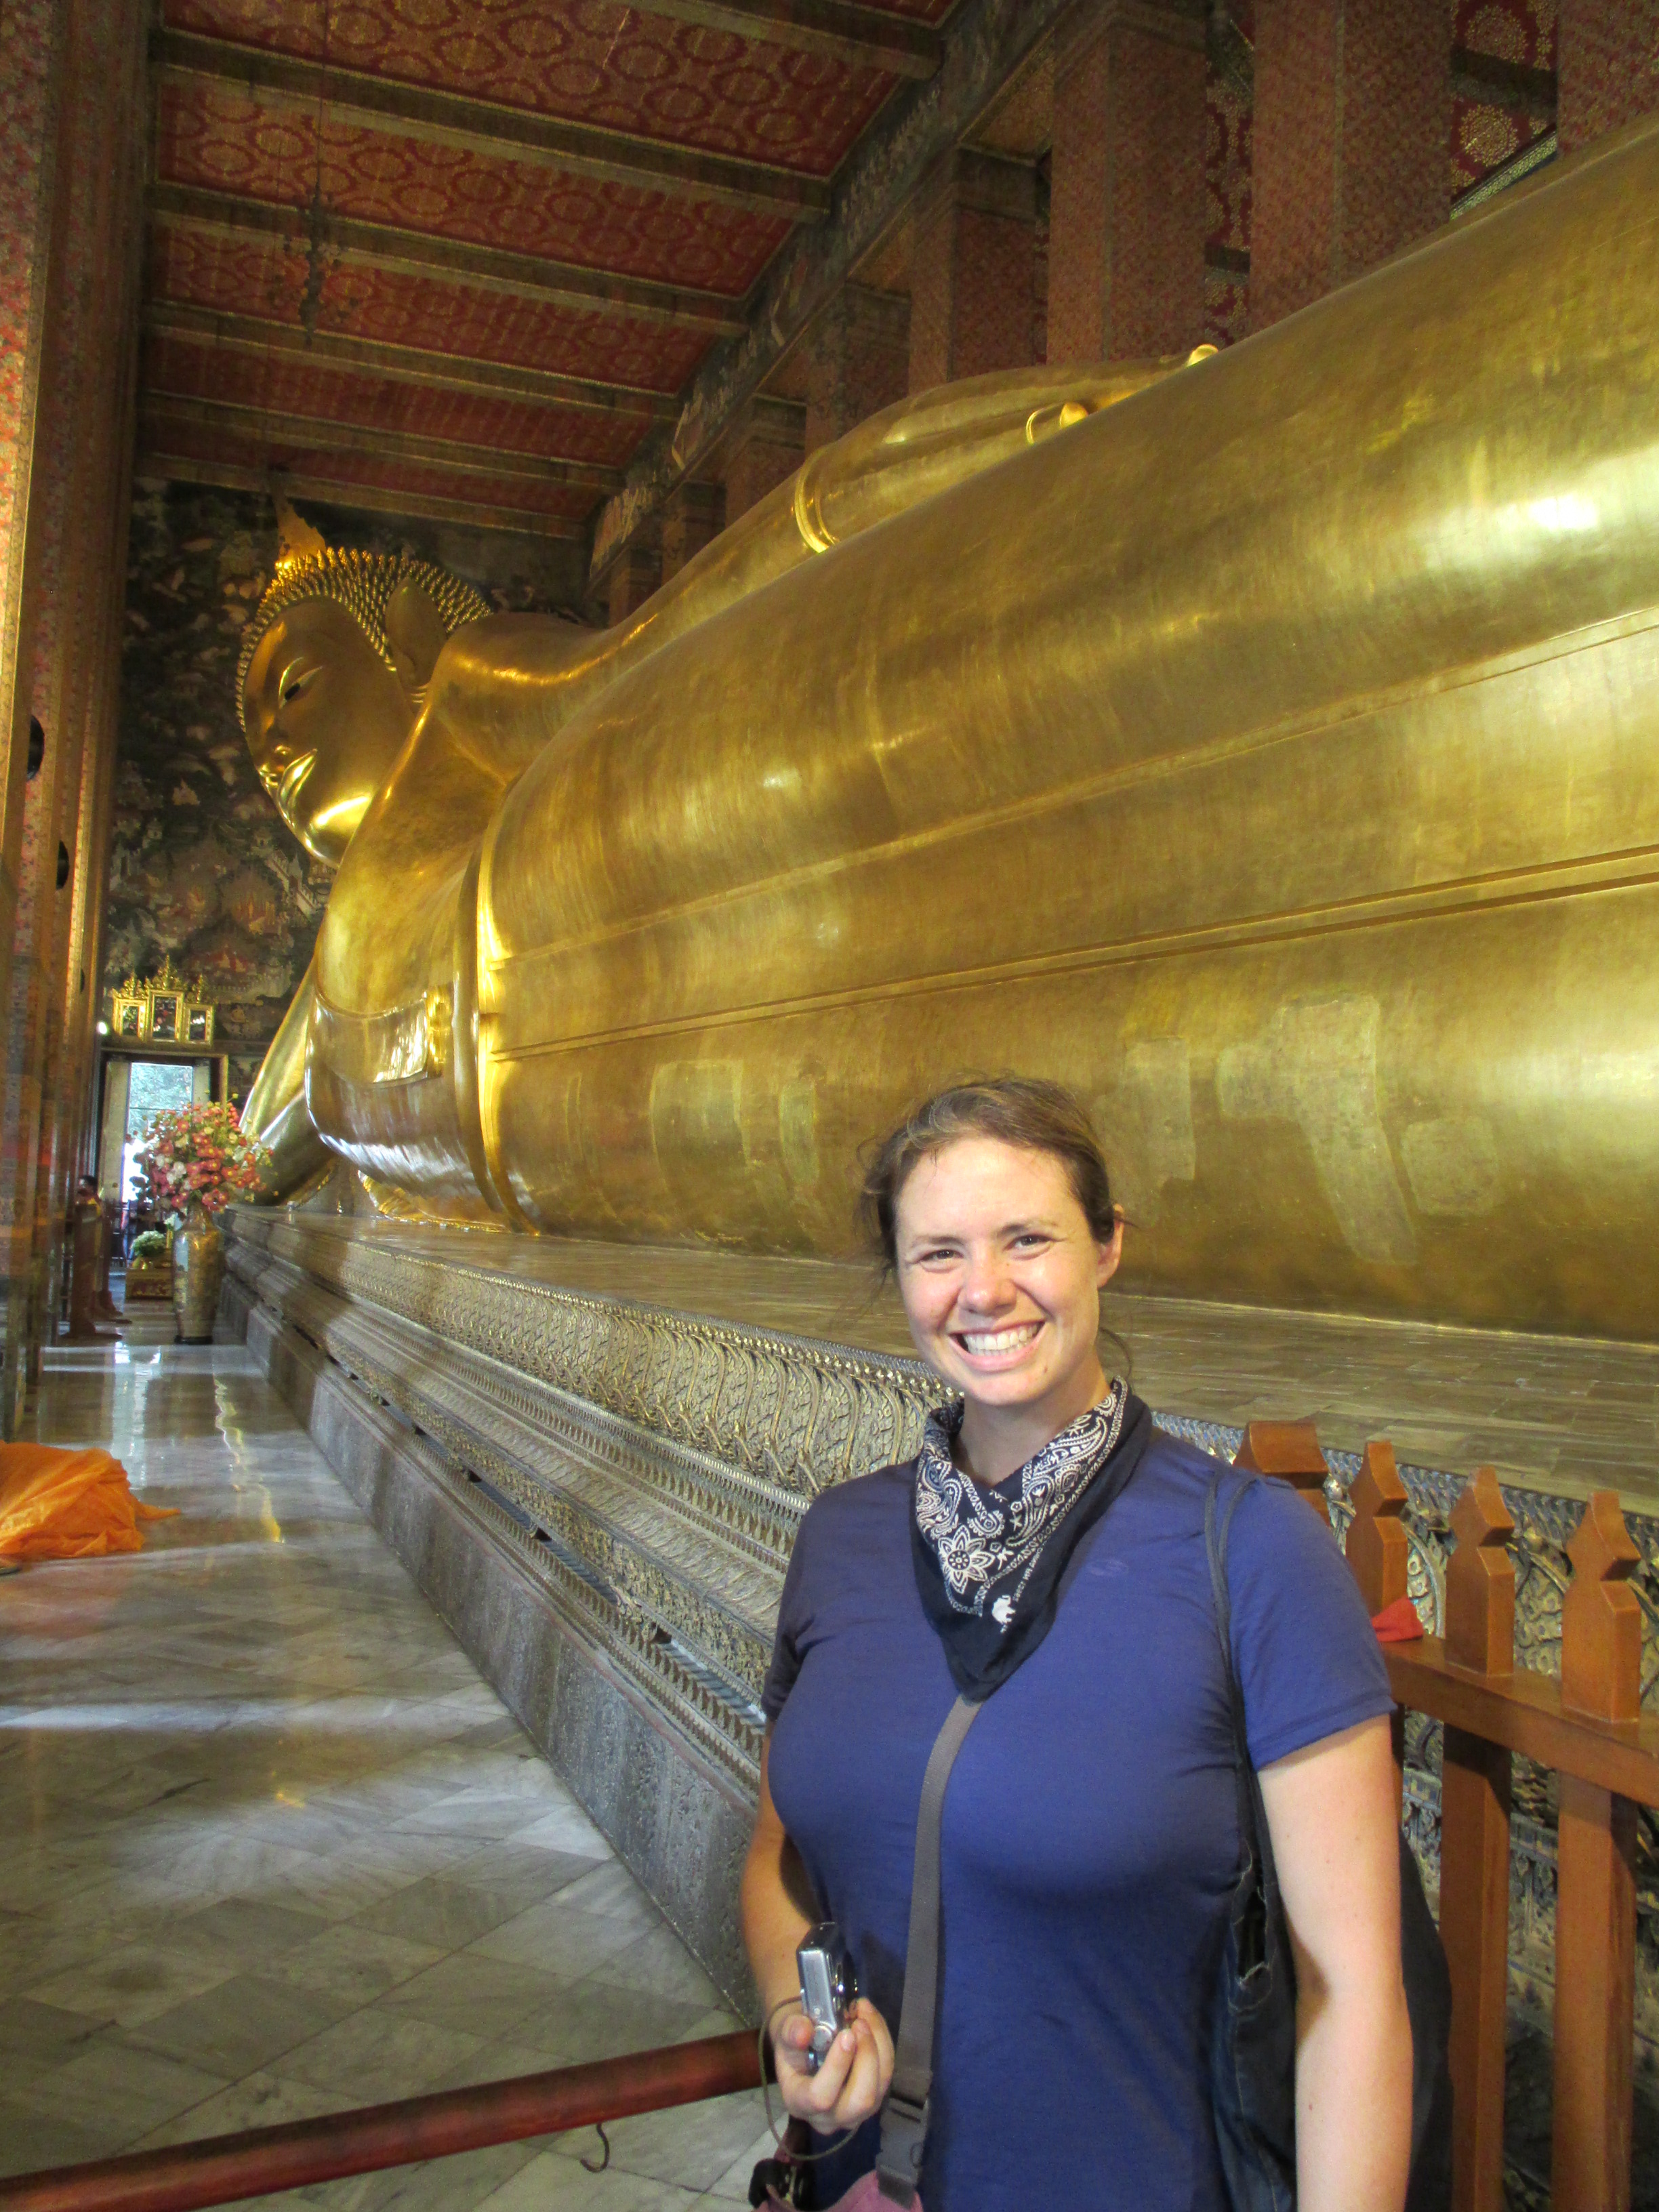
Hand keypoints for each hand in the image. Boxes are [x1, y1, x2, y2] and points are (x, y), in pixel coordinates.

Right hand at [772, 1998, 893, 2135]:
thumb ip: (791, 2032)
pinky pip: (886, 2074)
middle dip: (867, 2057)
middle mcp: (829, 2117)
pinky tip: (872, 2020)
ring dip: (878, 2045)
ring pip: (879, 2086)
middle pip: (860, 2100)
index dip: (837, 2067)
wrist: (805, 2049)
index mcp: (800, 2103)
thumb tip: (804, 2032)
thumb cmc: (794, 2045)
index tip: (846, 2034)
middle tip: (859, 2023)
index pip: (821, 2098)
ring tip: (865, 2013)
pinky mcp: (873, 2099)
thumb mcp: (785, 2034)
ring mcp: (855, 2113)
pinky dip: (883, 2043)